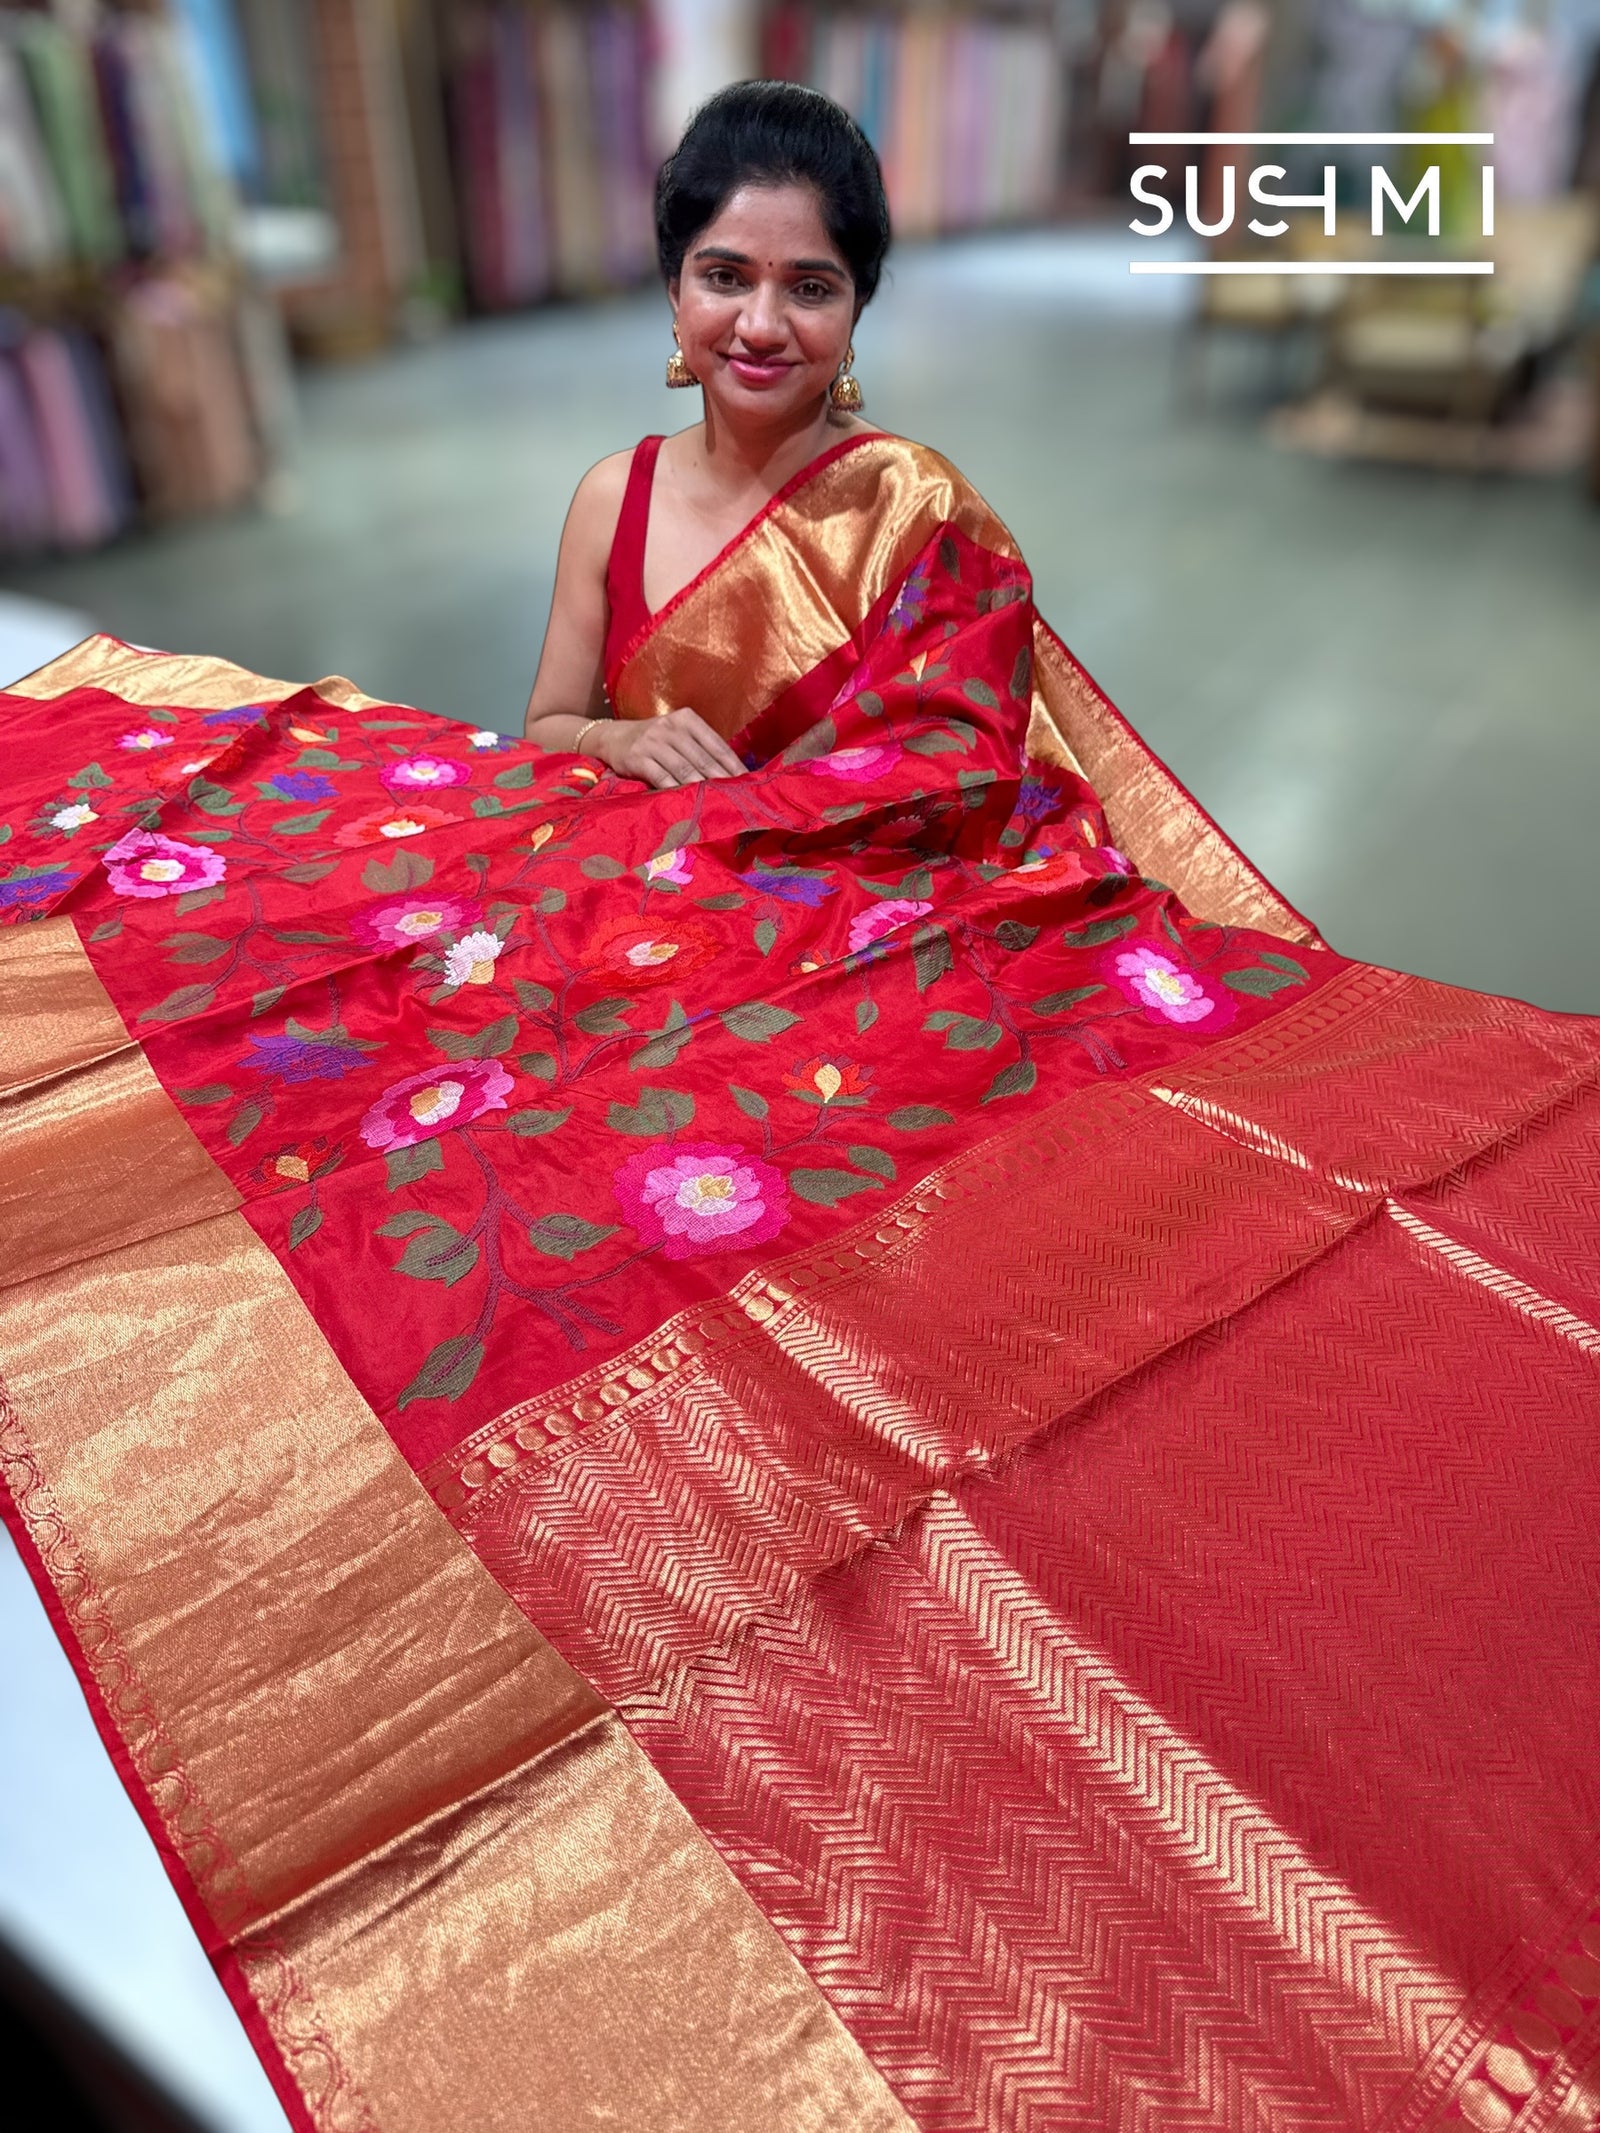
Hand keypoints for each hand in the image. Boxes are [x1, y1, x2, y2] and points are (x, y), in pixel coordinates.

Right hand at [593, 707, 745, 788]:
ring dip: (702, 788)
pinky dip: (676, 791)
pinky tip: (688, 803)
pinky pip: (662, 778)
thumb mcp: (678, 735)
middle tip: (738, 798)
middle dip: (722, 780)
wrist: (612, 737)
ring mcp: (653, 741)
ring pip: (684, 769)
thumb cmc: (654, 741)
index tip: (748, 782)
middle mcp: (671, 727)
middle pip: (703, 759)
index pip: (717, 744)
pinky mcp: (637, 757)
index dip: (734, 765)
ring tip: (717, 803)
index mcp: (687, 719)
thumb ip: (701, 749)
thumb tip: (732, 773)